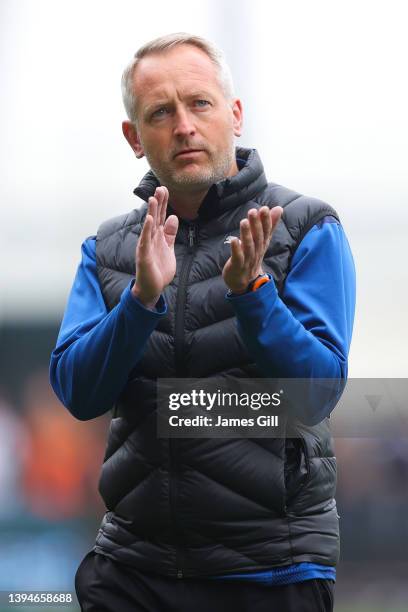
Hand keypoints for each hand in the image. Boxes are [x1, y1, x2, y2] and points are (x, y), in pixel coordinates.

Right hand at [132, 186, 178, 307]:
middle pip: (155, 218)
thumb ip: (170, 234)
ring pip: (149, 227)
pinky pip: (145, 241)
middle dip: (158, 203)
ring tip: (153, 198)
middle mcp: (150, 239)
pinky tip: (150, 220)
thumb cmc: (159, 269)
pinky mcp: (144, 256)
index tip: (165, 190)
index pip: (161, 217)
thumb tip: (174, 217)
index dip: (163, 204)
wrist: (152, 288)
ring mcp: (146, 246)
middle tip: (160, 188)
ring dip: (151, 212)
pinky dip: (147, 230)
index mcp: (157, 237)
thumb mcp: (168, 248)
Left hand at [222, 206, 282, 293]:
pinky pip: (238, 257)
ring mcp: (247, 259)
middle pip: (258, 237)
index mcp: (262, 244)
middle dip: (256, 224)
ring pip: (248, 246)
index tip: (265, 208)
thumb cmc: (252, 257)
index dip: (266, 220)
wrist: (245, 281)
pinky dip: (236, 249)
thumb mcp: (262, 240)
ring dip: (246, 234)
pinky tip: (233, 239)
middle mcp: (257, 251)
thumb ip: (270, 225)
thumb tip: (279, 208)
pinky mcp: (237, 266)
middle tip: (253, 211)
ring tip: (244, 221)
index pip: (266, 231)